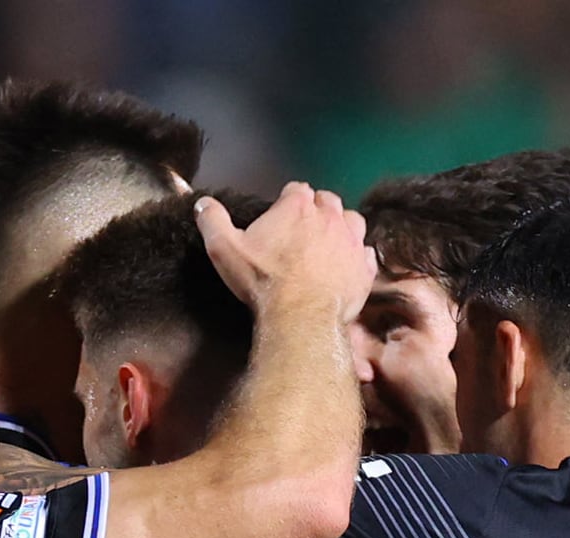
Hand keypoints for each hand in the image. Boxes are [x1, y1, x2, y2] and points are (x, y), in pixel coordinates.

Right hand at [200, 181, 374, 323]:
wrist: (300, 317)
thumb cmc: (262, 281)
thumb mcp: (224, 249)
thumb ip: (212, 221)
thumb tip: (202, 204)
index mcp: (297, 206)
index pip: (296, 189)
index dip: (288, 201)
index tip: (281, 216)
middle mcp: (330, 216)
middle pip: (327, 201)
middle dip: (317, 210)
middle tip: (304, 231)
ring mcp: (352, 242)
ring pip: (353, 221)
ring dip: (342, 228)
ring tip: (329, 244)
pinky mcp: (364, 268)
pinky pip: (366, 254)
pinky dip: (358, 257)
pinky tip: (346, 266)